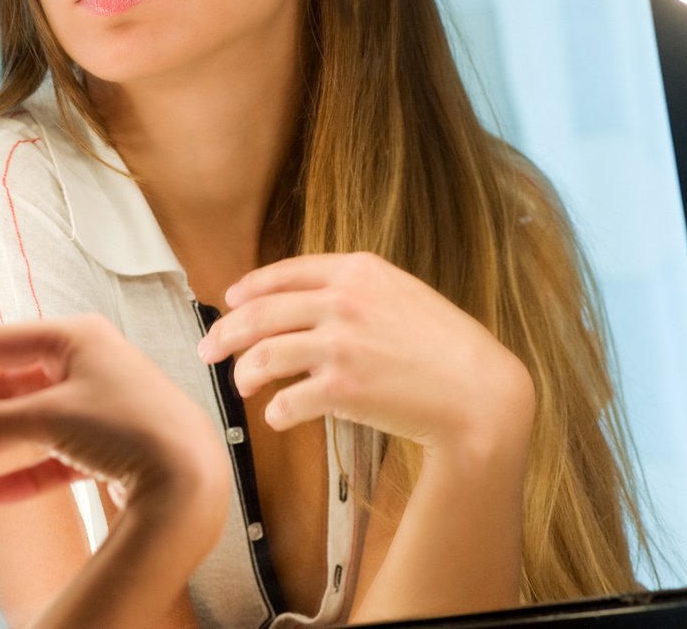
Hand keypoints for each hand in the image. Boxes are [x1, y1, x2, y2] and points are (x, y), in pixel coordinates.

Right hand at [0, 315, 229, 519]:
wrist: (188, 478)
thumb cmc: (131, 428)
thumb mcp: (49, 418)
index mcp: (76, 338)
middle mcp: (89, 364)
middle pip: (9, 382)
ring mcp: (100, 404)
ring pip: (29, 419)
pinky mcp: (110, 445)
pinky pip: (55, 455)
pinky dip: (24, 470)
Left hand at [196, 253, 533, 460]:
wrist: (479, 391)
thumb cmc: (445, 346)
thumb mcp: (402, 293)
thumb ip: (355, 288)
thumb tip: (304, 298)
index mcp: (358, 270)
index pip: (284, 273)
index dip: (249, 289)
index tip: (230, 302)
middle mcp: (344, 300)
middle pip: (260, 313)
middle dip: (225, 332)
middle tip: (207, 349)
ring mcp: (341, 343)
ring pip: (264, 356)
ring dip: (244, 373)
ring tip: (242, 386)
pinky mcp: (342, 388)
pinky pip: (288, 401)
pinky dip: (276, 412)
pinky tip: (279, 416)